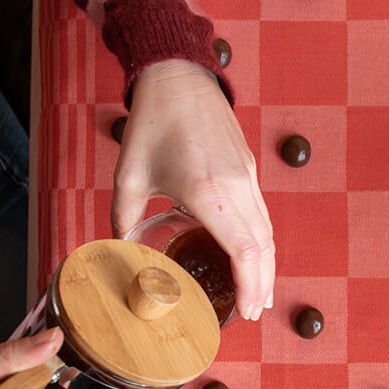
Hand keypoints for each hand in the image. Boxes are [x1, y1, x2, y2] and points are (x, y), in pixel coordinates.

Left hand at [110, 59, 274, 320]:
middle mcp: (237, 187)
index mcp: (209, 192)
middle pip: (264, 247)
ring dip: (266, 265)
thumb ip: (124, 216)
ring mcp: (248, 177)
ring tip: (260, 292)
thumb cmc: (155, 121)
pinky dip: (262, 242)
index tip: (248, 309)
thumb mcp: (129, 174)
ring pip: (268, 231)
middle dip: (262, 284)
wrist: (180, 76)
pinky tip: (254, 255)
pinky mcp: (249, 169)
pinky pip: (263, 214)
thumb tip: (121, 246)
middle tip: (254, 312)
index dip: (251, 284)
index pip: (245, 250)